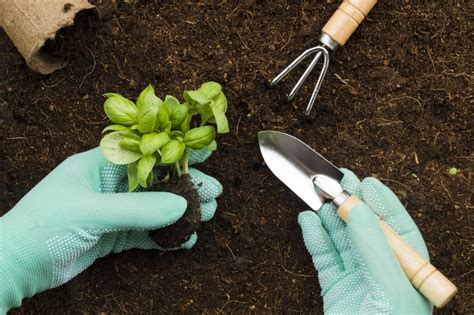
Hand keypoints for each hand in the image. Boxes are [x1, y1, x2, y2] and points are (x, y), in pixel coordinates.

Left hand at [0, 147, 221, 312]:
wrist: (15, 266)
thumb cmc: (44, 227)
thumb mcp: (91, 213)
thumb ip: (137, 210)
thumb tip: (183, 207)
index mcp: (99, 166)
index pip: (145, 155)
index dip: (175, 154)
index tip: (205, 154)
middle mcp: (108, 186)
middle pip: (155, 182)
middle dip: (185, 187)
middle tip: (214, 194)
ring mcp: (111, 211)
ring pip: (153, 208)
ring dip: (180, 213)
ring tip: (207, 216)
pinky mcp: (112, 235)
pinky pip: (145, 232)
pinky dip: (165, 236)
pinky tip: (185, 239)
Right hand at [298, 169, 432, 313]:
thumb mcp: (389, 288)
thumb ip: (374, 247)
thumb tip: (359, 208)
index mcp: (408, 272)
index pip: (397, 229)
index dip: (382, 203)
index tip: (366, 181)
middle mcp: (383, 272)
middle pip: (366, 229)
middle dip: (352, 204)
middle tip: (337, 180)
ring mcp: (357, 280)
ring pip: (341, 239)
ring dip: (329, 217)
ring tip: (318, 196)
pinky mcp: (334, 288)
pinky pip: (323, 256)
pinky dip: (314, 237)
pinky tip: (308, 221)